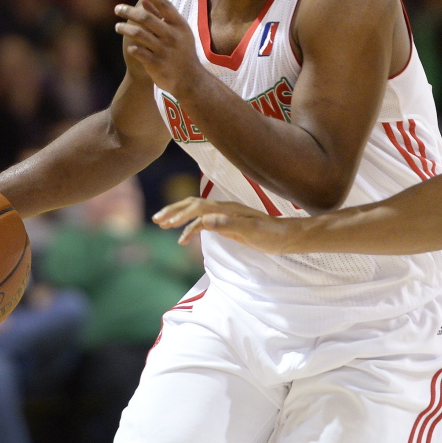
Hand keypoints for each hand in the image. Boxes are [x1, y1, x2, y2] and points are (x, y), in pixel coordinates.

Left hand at [114, 0, 200, 95]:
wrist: (189, 80)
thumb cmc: (182, 52)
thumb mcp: (179, 33)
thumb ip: (163, 17)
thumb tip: (145, 0)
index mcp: (180, 25)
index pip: (163, 4)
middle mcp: (172, 36)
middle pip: (146, 18)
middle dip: (128, 11)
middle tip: (117, 8)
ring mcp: (164, 50)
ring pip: (138, 34)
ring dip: (125, 28)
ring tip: (118, 26)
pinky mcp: (156, 64)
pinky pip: (138, 52)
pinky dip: (132, 47)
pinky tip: (130, 46)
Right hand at [153, 198, 295, 253]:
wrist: (285, 237)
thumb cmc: (270, 234)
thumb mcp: (251, 230)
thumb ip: (228, 224)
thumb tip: (205, 220)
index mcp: (226, 209)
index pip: (197, 207)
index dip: (181, 214)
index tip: (167, 225)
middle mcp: (223, 209)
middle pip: (192, 205)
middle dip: (173, 211)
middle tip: (156, 220)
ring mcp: (225, 216)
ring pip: (196, 212)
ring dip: (178, 216)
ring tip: (162, 225)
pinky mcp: (227, 225)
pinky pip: (203, 223)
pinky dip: (190, 228)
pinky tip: (183, 238)